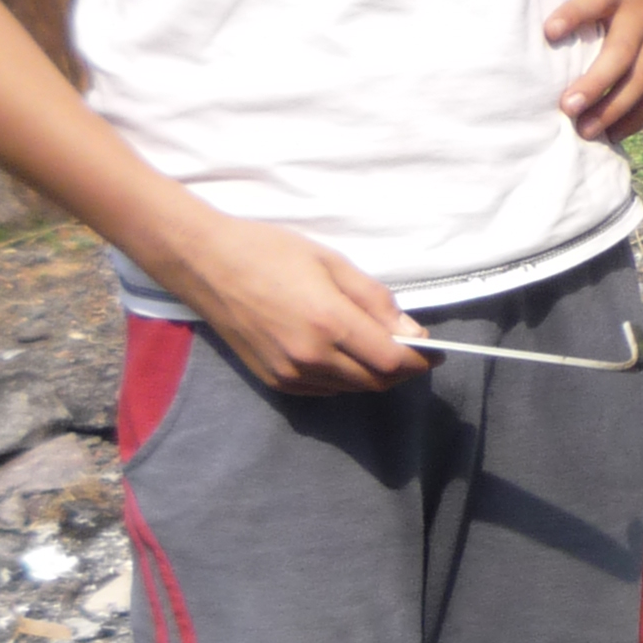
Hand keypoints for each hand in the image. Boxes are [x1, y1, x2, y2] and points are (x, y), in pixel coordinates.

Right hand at [153, 214, 426, 394]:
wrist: (206, 264)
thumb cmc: (270, 252)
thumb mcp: (332, 263)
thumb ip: (374, 301)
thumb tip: (411, 331)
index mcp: (329, 323)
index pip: (392, 361)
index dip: (421, 360)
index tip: (436, 352)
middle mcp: (311, 357)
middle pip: (376, 381)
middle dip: (401, 370)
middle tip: (411, 349)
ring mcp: (290, 374)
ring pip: (352, 389)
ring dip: (373, 375)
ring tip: (376, 347)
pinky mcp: (275, 381)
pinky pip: (325, 390)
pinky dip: (344, 379)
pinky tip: (341, 354)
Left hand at [545, 0, 642, 142]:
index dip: (572, 15)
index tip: (548, 31)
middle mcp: (640, 13)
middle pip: (619, 54)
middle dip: (594, 83)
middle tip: (566, 107)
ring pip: (640, 81)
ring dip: (613, 110)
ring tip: (585, 131)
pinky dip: (639, 116)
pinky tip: (616, 133)